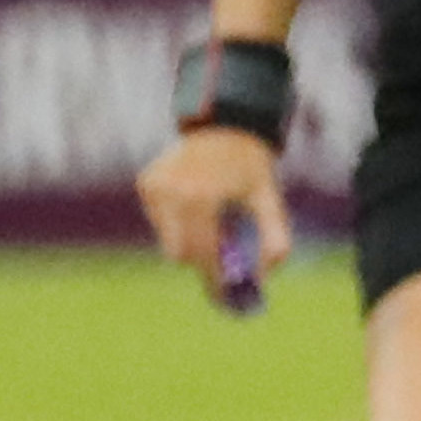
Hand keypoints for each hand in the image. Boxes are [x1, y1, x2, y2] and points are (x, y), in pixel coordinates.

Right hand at [138, 120, 288, 286]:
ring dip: (190, 240)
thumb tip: (265, 276)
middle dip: (202, 262)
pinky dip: (178, 223)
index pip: (201, 252)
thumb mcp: (269, 199)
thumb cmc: (251, 166)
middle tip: (223, 263)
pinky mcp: (146, 183)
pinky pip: (160, 221)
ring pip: (168, 239)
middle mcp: (172, 192)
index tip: (224, 294)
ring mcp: (155, 186)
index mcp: (201, 197)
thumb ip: (275, 238)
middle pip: (180, 252)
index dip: (213, 277)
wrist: (226, 126)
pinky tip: (196, 203)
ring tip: (214, 219)